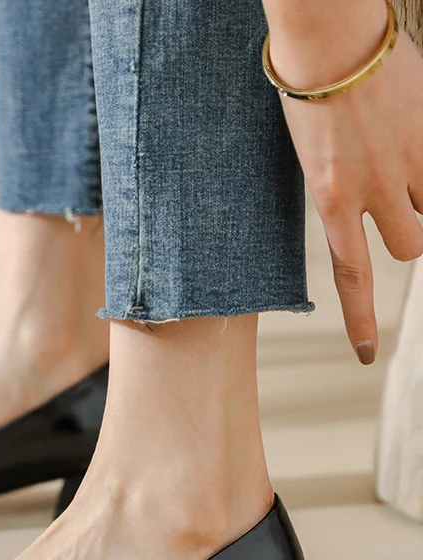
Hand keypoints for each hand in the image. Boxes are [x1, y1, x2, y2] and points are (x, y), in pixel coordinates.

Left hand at [266, 2, 422, 363]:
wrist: (330, 42)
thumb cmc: (312, 98)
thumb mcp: (313, 161)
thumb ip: (341, 195)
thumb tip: (368, 211)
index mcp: (329, 201)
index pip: (351, 276)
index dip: (359, 319)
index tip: (363, 354)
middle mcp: (372, 191)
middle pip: (409, 248)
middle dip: (408, 233)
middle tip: (396, 199)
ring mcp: (408, 164)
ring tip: (404, 164)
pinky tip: (411, 143)